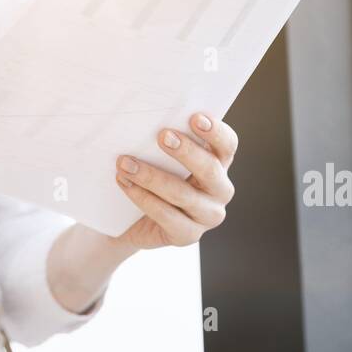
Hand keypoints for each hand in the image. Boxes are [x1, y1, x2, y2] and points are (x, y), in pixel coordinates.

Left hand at [113, 112, 236, 250]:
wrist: (131, 219)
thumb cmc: (151, 173)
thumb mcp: (160, 154)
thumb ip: (164, 138)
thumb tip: (147, 115)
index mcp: (219, 163)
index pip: (227, 145)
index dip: (215, 131)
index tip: (195, 117)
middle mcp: (220, 190)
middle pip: (210, 169)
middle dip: (186, 151)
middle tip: (161, 135)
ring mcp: (207, 216)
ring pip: (184, 194)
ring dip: (152, 176)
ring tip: (125, 162)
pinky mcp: (188, 236)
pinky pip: (167, 216)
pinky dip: (143, 198)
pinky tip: (125, 183)